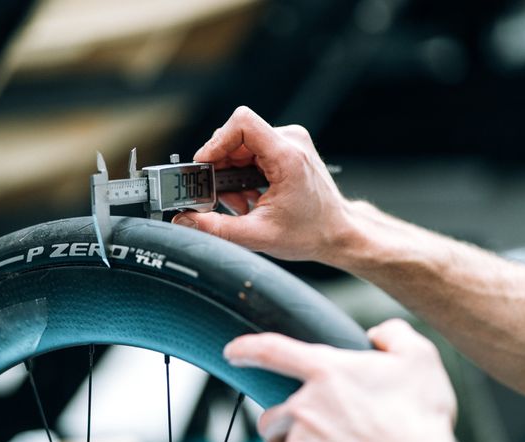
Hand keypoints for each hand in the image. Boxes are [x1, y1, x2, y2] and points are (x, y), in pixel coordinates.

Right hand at [171, 106, 353, 261]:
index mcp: (287, 156)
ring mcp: (291, 142)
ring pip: (242, 144)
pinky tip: (249, 195)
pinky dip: (243, 172)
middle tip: (219, 194)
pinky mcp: (288, 147)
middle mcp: (291, 141)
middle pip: (236, 135)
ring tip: (239, 200)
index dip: (216, 143)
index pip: (242, 123)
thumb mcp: (258, 235)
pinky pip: (252, 150)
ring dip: (232, 172)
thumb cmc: (311, 232)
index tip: (205, 166)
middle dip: (221, 165)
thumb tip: (186, 220)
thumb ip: (217, 228)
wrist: (338, 232)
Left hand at [224, 319, 461, 441]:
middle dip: (287, 424)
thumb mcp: (421, 359)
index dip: (248, 348)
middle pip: (271, 416)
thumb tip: (378, 334)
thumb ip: (395, 334)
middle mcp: (305, 407)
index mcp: (326, 370)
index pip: (272, 350)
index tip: (232, 351)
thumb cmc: (422, 419)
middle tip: (322, 430)